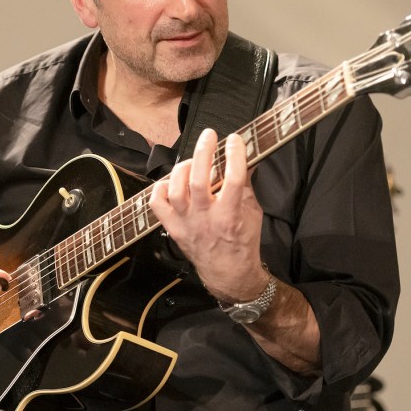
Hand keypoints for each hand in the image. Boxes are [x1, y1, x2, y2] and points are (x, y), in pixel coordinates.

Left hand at [149, 128, 265, 301]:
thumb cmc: (242, 242)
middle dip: (203, 152)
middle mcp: (205, 219)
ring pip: (175, 191)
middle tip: (209, 136)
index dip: (234, 155)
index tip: (235, 140)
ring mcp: (186, 224)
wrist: (229, 273)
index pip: (234, 179)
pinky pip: (157, 204)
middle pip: (198, 181)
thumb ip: (247, 184)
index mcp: (230, 216)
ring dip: (182, 169)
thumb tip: (246, 157)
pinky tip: (171, 182)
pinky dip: (160, 188)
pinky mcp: (173, 228)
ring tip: (191, 162)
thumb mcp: (253, 212)